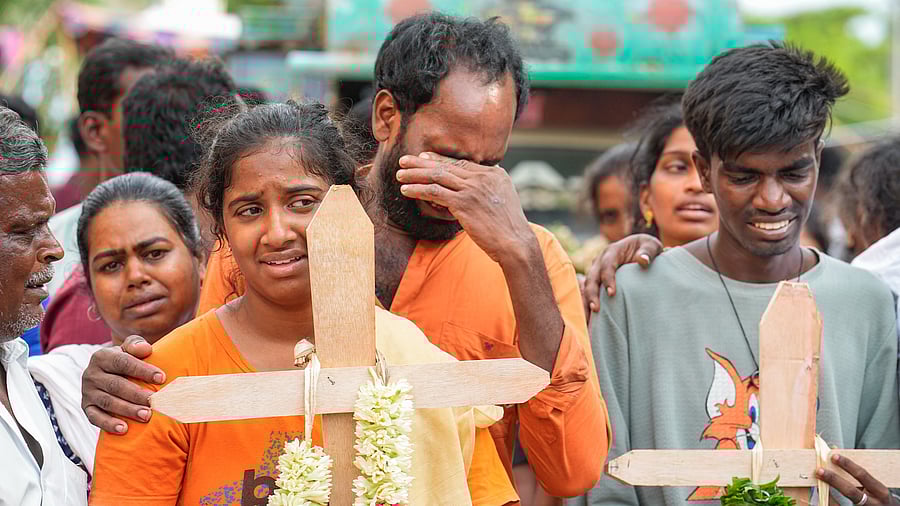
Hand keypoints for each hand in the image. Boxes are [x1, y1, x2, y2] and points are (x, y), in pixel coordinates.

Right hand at [82, 335, 163, 433]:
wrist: (108, 372)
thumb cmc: (126, 359)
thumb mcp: (130, 348)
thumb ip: (136, 344)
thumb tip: (146, 349)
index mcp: (102, 356)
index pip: (123, 362)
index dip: (142, 370)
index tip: (161, 378)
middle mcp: (91, 374)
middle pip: (115, 385)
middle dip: (136, 394)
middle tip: (154, 402)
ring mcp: (87, 392)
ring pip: (108, 402)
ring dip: (127, 410)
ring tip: (146, 416)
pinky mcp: (86, 407)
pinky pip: (95, 417)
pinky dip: (109, 424)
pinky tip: (124, 429)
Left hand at [397, 152, 534, 263]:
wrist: (516, 243)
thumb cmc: (508, 229)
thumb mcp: (502, 201)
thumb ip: (486, 191)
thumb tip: (466, 193)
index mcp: (494, 174)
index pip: (462, 163)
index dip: (440, 160)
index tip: (424, 158)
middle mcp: (483, 177)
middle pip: (447, 166)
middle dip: (422, 163)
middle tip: (405, 160)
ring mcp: (473, 189)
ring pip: (438, 176)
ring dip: (416, 174)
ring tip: (400, 174)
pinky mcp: (463, 203)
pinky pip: (435, 192)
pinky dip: (418, 189)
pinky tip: (406, 190)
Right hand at [582, 234, 662, 316]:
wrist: (640, 248)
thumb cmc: (646, 248)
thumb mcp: (651, 246)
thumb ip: (648, 252)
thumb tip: (643, 260)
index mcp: (613, 250)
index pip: (607, 265)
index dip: (608, 278)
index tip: (611, 293)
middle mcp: (601, 260)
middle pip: (592, 277)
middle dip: (592, 293)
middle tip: (596, 309)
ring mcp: (597, 270)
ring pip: (587, 285)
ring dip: (587, 300)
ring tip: (589, 317)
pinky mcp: (597, 279)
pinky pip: (588, 291)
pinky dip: (587, 303)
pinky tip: (589, 318)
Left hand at [817, 454, 898, 504]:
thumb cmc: (878, 495)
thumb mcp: (875, 486)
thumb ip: (860, 475)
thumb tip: (836, 456)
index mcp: (879, 491)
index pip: (862, 475)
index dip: (847, 465)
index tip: (834, 457)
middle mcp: (873, 502)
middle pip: (850, 491)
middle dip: (834, 480)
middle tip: (820, 471)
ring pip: (844, 501)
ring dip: (829, 491)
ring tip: (819, 481)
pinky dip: (831, 501)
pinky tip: (823, 494)